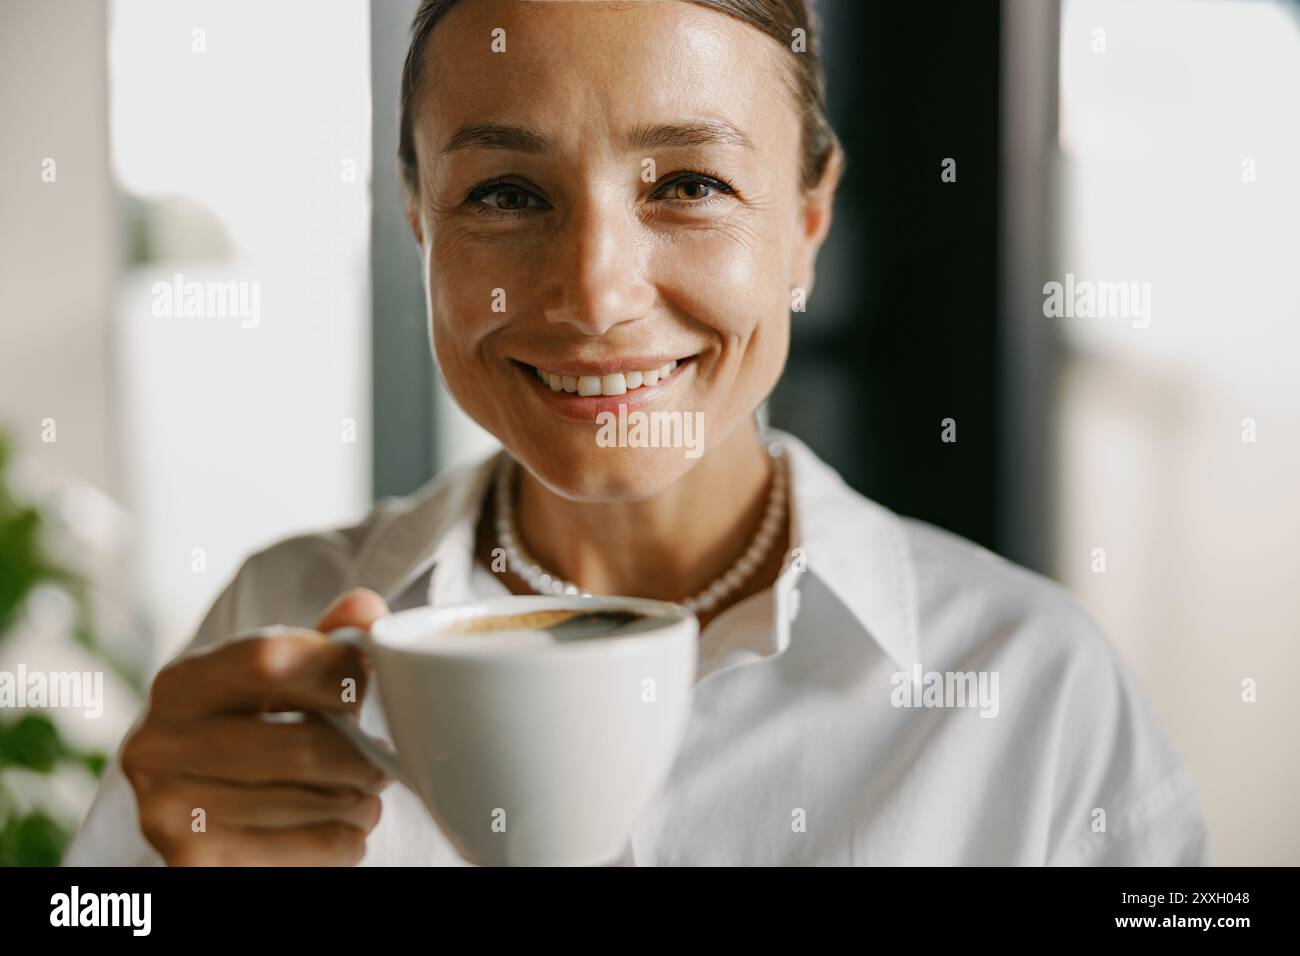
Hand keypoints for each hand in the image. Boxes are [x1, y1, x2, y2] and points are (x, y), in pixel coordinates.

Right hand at [122, 589, 391, 864]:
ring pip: (304, 803)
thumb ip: (325, 638)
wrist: (196, 801)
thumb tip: (366, 609)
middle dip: (360, 758)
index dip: (340, 671)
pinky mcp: (193, 864)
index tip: (370, 685)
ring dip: (356, 802)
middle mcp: (158, 746)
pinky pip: (299, 851)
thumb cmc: (251, 724)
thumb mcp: (277, 674)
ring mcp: (168, 811)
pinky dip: (341, 841)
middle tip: (382, 763)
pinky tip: (343, 827)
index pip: (272, 661)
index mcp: (180, 684)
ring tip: (364, 794)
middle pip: (300, 748)